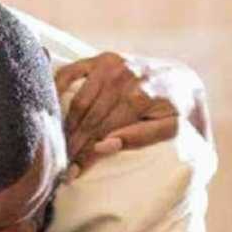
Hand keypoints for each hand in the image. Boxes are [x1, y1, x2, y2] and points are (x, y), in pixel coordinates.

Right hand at [56, 53, 185, 178]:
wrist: (181, 80)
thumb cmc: (174, 111)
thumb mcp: (169, 129)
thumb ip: (139, 138)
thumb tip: (103, 146)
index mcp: (138, 95)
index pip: (101, 132)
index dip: (85, 155)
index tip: (72, 174)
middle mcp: (122, 76)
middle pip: (86, 119)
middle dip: (72, 145)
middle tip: (61, 166)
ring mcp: (110, 64)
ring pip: (77, 102)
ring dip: (64, 126)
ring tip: (58, 147)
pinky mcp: (102, 58)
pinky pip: (71, 72)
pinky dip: (56, 87)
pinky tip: (49, 107)